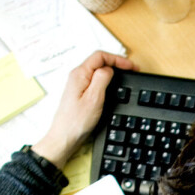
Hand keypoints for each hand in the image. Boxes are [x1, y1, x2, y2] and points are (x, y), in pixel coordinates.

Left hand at [31, 51, 134, 168]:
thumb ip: (102, 79)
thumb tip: (109, 69)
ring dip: (112, 71)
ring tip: (124, 76)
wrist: (64, 137)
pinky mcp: (79, 93)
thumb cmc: (76, 122)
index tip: (130, 67)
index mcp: (79, 74)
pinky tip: (112, 86)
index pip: (100, 56)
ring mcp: (77, 84)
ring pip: (97, 70)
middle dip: (116, 63)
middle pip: (99, 61)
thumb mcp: (94, 98)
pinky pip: (94, 80)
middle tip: (131, 70)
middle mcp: (77, 76)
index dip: (118, 59)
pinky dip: (106, 80)